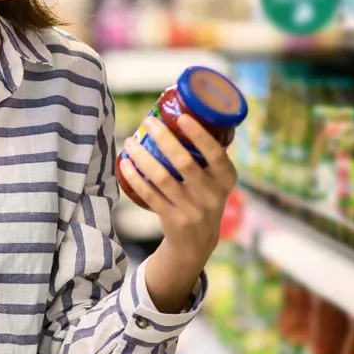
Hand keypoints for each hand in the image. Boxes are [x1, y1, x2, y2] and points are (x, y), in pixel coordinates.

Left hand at [119, 116, 237, 311]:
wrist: (197, 242)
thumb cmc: (204, 196)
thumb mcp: (216, 180)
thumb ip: (207, 155)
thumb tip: (184, 112)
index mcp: (226, 179)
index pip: (216, 155)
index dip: (199, 136)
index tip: (182, 117)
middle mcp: (212, 195)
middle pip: (184, 163)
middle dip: (163, 139)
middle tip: (148, 122)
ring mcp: (192, 210)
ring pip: (162, 178)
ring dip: (142, 156)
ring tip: (130, 141)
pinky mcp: (172, 219)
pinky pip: (149, 194)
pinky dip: (135, 177)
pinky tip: (126, 164)